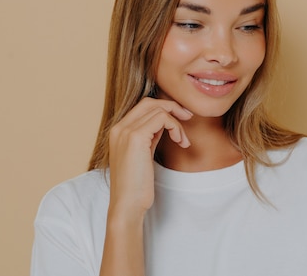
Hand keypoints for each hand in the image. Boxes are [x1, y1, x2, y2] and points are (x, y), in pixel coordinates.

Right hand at [106, 97, 191, 219]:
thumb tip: (164, 123)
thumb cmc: (136, 186)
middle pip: (149, 102)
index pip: (143, 106)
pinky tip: (180, 142)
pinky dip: (175, 126)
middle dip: (172, 107)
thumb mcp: (143, 154)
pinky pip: (162, 118)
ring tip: (183, 140)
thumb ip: (149, 136)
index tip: (181, 120)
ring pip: (158, 109)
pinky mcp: (135, 137)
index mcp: (118, 131)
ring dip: (177, 122)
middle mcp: (118, 127)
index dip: (164, 109)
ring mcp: (125, 131)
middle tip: (188, 118)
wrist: (127, 205)